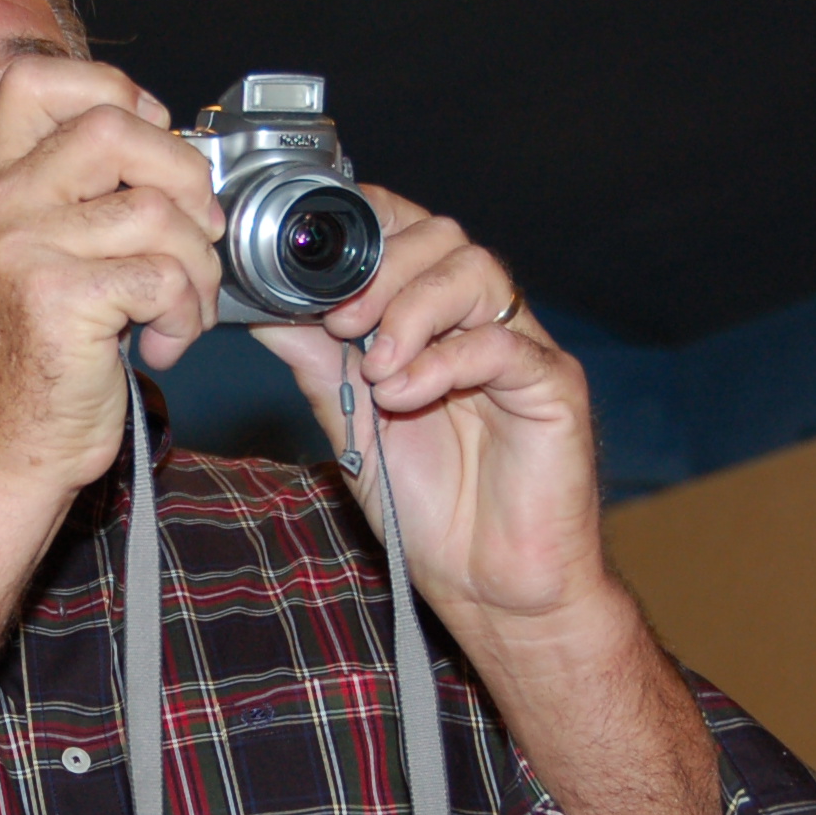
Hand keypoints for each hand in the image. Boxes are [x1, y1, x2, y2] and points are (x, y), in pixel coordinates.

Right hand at [0, 57, 223, 499]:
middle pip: (114, 125)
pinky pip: (163, 276)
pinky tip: (163, 345)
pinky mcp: (57, 297)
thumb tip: (179, 156)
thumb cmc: (44, 361)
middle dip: (185, 175)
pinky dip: (187, 316)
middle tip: (198, 233)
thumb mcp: (47, 258)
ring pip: (156, 209)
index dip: (113, 90)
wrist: (12, 451)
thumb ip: (86, 198)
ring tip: (183, 310)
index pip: (34, 78)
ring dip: (198, 266)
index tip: (152, 140)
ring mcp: (21, 248)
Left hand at [251, 187, 634, 659]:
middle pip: (442, 236)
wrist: (489, 585)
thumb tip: (260, 306)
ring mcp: (522, 348)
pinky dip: (443, 362)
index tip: (308, 272)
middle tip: (341, 325)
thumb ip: (316, 359)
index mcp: (434, 317)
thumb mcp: (351, 421)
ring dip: (410, 309)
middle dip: (380, 270)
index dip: (361, 230)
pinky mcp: (554, 386)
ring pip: (476, 271)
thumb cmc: (431, 506)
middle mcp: (480, 321)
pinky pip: (502, 344)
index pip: (405, 229)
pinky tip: (405, 395)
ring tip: (375, 368)